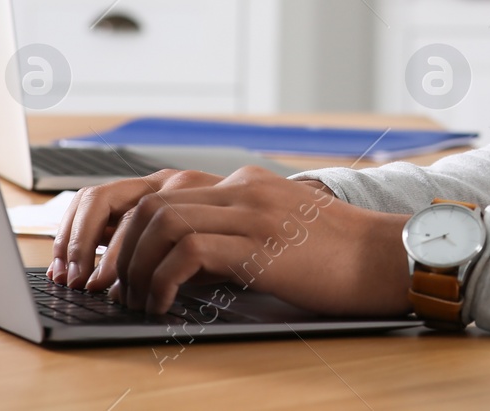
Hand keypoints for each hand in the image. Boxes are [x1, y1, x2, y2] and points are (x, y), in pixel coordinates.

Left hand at [82, 166, 411, 315]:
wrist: (390, 258)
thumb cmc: (338, 258)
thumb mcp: (279, 234)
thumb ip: (234, 234)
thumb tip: (178, 265)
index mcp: (244, 184)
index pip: (158, 188)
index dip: (118, 224)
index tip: (99, 261)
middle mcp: (242, 187)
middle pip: (147, 201)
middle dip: (110, 247)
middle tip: (100, 286)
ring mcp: (252, 210)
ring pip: (160, 220)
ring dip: (133, 265)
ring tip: (134, 299)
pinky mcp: (261, 242)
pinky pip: (188, 251)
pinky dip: (163, 279)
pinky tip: (163, 304)